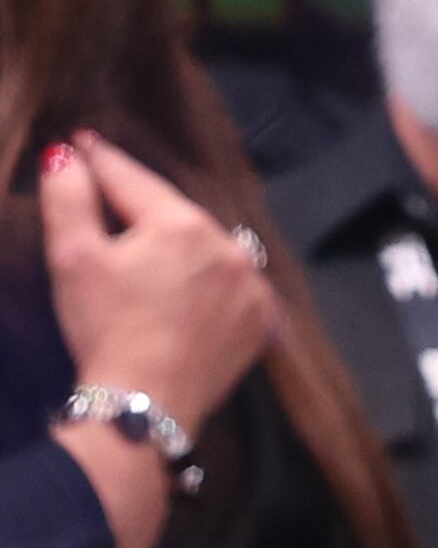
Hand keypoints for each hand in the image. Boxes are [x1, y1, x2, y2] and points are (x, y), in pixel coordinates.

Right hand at [41, 136, 273, 433]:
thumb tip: (65, 153)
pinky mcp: (263, 320)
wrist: (144, 405)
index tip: (83, 142)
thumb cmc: (104, 329)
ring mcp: (252, 283)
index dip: (103, 161)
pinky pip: (236, 287)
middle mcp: (228, 244)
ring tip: (158, 247)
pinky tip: (197, 289)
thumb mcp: (73, 260)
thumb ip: (69, 200)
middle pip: (176, 215)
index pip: (134, 181)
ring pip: (211, 248)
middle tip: (115, 195)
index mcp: (181, 223)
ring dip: (186, 245)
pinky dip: (215, 283)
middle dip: (146, 208)